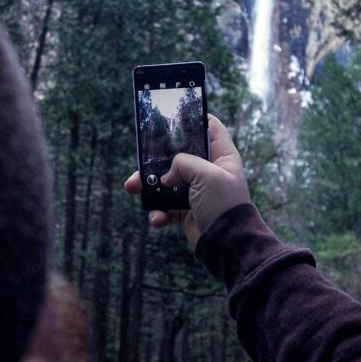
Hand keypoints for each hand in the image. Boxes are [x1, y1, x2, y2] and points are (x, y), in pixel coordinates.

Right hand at [124, 115, 249, 246]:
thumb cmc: (224, 204)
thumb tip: (167, 176)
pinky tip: (157, 218)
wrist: (228, 244)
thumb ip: (184, 163)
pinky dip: (159, 212)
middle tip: (140, 159)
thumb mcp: (206, 174)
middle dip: (157, 159)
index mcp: (222, 157)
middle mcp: (210, 171)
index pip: (211, 128)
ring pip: (167, 182)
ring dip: (149, 186)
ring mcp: (198, 192)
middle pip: (180, 156)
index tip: (174, 116)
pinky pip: (167, 207)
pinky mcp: (188, 211)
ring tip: (132, 188)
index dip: (194, 119)